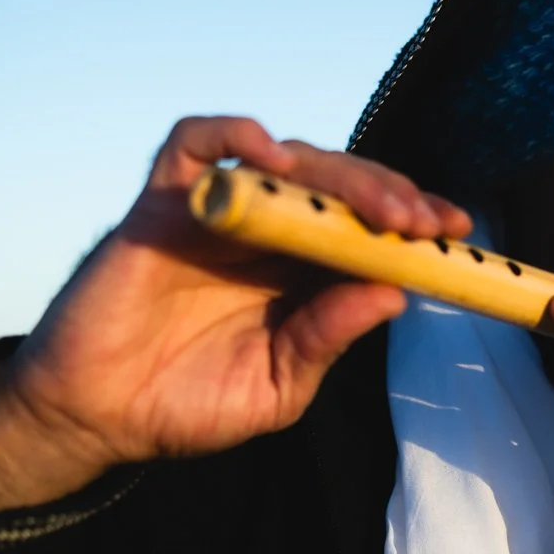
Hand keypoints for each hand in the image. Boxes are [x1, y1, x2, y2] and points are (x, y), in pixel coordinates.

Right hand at [0, 116, 469, 509]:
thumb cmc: (189, 402)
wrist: (98, 419)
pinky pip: (194, 143)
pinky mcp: (162, 201)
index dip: (412, 218)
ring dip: (340, 175)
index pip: (366, 224)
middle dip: (390, 196)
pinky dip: (233, 134)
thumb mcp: (278, 384)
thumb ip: (326, 338)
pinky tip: (271, 153)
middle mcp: (268, 231)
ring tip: (378, 211)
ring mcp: (218, 212)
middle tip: (422, 225)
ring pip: (287, 158)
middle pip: (338, 183)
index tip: (455, 230)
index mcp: (301, 271)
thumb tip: (392, 294)